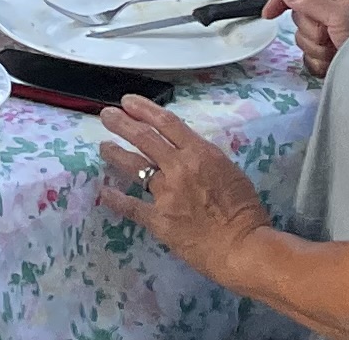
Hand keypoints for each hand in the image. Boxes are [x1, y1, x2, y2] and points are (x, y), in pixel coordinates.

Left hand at [95, 97, 269, 266]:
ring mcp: (166, 193)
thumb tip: (188, 154)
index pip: (167, 123)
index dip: (144, 109)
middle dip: (122, 123)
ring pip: (134, 166)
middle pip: (144, 138)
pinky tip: (103, 192)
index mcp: (200, 153)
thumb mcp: (229, 171)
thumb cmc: (245, 210)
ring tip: (103, 146)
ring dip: (115, 153)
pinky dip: (115, 198)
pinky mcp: (158, 220)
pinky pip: (131, 206)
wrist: (243, 246)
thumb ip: (205, 160)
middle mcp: (179, 167)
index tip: (128, 101)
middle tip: (106, 115)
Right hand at [266, 0, 348, 76]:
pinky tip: (333, 62)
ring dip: (317, 48)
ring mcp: (329, 33)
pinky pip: (309, 57)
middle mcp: (331, 9)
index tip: (269, 14)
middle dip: (311, 30)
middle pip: (299, 15)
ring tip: (335, 50)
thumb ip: (311, 2)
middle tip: (329, 35)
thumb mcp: (339, 15)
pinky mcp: (328, 53)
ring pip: (302, 39)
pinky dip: (319, 62)